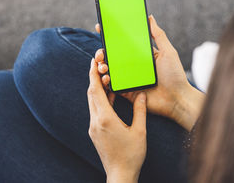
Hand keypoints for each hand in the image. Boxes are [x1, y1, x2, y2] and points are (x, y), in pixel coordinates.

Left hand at [87, 58, 146, 182]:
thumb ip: (140, 110)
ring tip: (105, 77)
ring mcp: (93, 127)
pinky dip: (101, 100)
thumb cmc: (132, 155)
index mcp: (105, 119)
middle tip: (99, 64)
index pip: (95, 91)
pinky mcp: (95, 132)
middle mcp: (95, 121)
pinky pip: (96, 111)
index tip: (93, 61)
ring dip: (97, 89)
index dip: (93, 74)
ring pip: (92, 102)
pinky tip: (110, 96)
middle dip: (94, 77)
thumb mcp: (140, 131)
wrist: (120, 175)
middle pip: (91, 94)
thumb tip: (142, 94)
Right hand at [95, 15, 203, 130]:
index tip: (101, 27)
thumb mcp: (168, 52)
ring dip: (102, 66)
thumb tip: (150, 17)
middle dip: (102, 52)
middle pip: (112, 56)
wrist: (177, 99)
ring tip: (102, 65)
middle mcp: (133, 65)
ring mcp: (128, 78)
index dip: (111, 35)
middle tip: (100, 52)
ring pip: (109, 69)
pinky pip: (112, 85)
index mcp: (141, 54)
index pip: (123, 42)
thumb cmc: (175, 75)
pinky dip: (105, 81)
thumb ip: (158, 35)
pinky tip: (106, 77)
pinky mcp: (126, 90)